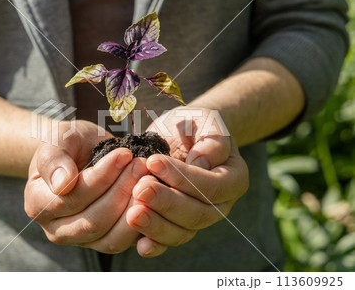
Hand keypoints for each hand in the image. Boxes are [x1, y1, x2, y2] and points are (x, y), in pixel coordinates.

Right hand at [24, 120, 148, 252]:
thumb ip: (55, 158)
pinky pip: (123, 241)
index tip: (123, 154)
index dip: (101, 177)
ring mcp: (80, 239)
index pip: (71, 198)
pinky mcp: (103, 242)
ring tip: (148, 179)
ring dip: (133, 208)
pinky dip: (141, 223)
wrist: (81, 151)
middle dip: (121, 191)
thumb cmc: (68, 143)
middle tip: (141, 165)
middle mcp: (55, 228)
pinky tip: (152, 199)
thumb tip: (62, 183)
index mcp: (37, 203)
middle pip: (92, 221)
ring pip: (110, 237)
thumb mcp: (59, 138)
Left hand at [126, 107, 248, 256]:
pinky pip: (169, 241)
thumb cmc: (193, 125)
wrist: (179, 137)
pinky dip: (155, 245)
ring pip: (183, 232)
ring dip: (157, 226)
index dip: (183, 177)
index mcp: (233, 177)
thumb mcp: (205, 120)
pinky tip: (140, 244)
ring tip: (133, 213)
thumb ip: (210, 140)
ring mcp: (198, 218)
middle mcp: (220, 204)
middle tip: (140, 188)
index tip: (153, 161)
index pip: (212, 185)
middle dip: (167, 203)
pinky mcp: (176, 225)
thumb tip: (201, 164)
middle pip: (198, 214)